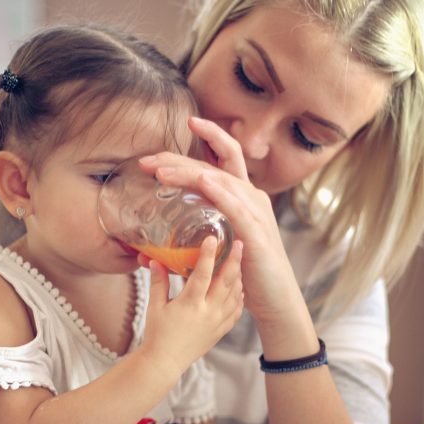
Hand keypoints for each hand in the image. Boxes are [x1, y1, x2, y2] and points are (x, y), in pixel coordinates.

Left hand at [139, 117, 297, 326]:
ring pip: (221, 182)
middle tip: (148, 161)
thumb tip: (152, 249)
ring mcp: (255, 213)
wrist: (275, 299)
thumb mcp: (217, 247)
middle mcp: (251, 198)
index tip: (185, 124)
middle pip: (215, 166)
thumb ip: (194, 238)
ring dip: (189, 174)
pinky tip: (204, 182)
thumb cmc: (244, 273)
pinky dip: (220, 192)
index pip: (224, 157)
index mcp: (242, 196)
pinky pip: (237, 207)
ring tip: (161, 173)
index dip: (207, 136)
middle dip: (179, 160)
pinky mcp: (257, 234)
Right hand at [142, 234, 243, 374]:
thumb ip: (158, 282)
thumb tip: (156, 261)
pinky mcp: (221, 331)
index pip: (203, 274)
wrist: (165, 362)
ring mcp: (217, 322)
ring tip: (239, 261)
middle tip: (239, 243)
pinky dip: (239, 296)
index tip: (213, 238)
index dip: (208, 255)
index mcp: (190, 304)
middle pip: (226, 281)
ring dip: (238, 276)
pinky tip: (238, 287)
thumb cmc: (157, 334)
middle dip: (234, 260)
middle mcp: (207, 312)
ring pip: (235, 294)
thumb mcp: (155, 306)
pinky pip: (236, 310)